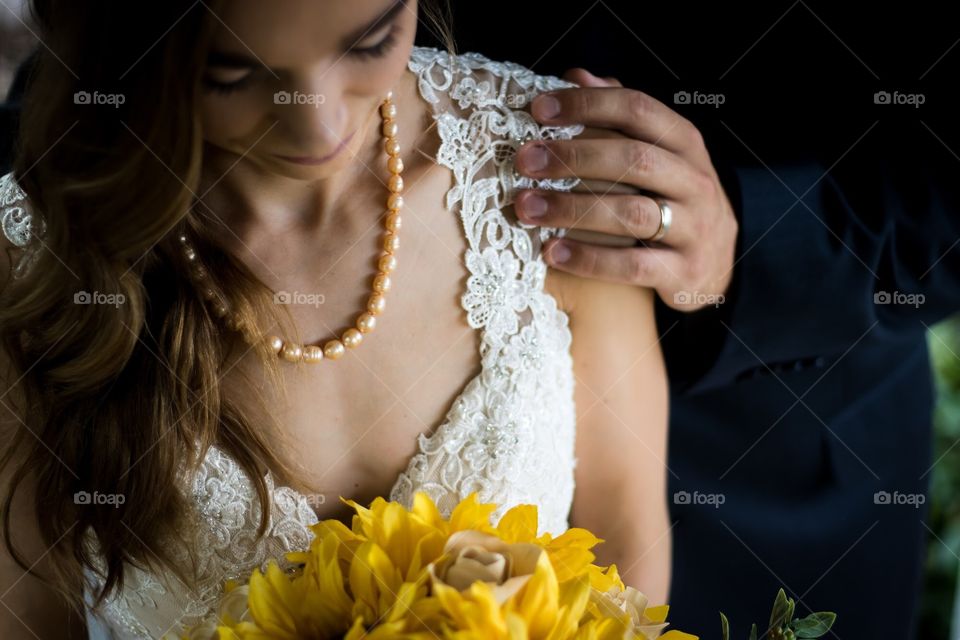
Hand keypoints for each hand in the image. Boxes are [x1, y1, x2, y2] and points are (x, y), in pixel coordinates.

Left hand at [514, 68, 737, 311]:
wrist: (718, 261)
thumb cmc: (671, 196)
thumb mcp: (658, 152)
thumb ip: (619, 115)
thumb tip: (575, 75)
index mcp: (684, 142)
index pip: (637, 109)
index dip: (587, 105)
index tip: (538, 110)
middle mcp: (694, 180)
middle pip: (633, 159)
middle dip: (573, 157)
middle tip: (524, 161)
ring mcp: (693, 228)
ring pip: (631, 213)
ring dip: (572, 208)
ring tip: (526, 207)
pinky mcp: (682, 271)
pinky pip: (632, 265)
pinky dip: (589, 259)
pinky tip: (552, 252)